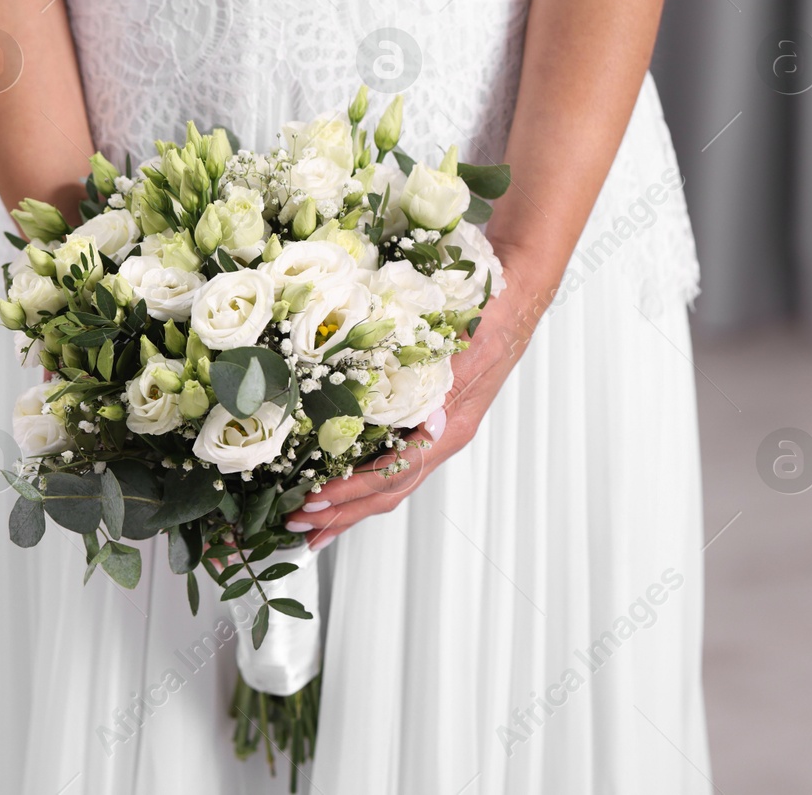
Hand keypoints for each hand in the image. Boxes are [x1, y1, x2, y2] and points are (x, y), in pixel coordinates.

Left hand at [285, 272, 549, 549]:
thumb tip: (432, 428)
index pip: (393, 476)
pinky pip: (387, 451)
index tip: (315, 503)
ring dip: (346, 500)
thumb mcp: (472, 351)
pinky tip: (333, 473)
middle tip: (298, 526)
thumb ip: (450, 390)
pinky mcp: (422, 410)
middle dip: (342, 512)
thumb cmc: (495, 314)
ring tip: (312, 516)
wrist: (513, 284)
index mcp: (450, 428)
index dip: (351, 494)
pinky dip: (357, 469)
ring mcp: (431, 425)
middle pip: (386, 490)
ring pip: (385, 477)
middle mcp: (439, 433)